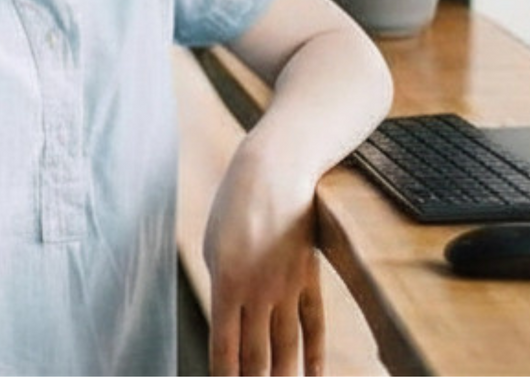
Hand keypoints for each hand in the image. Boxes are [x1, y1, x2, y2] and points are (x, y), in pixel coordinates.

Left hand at [202, 145, 324, 375]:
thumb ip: (223, 288)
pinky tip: (313, 376)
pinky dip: (314, 356)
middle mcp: (258, 292)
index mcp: (226, 284)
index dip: (224, 375)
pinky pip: (313, 327)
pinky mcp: (309, 280)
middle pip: (256, 356)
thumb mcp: (214, 246)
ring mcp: (287, 289)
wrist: (274, 173)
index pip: (225, 346)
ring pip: (286, 348)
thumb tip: (229, 325)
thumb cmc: (234, 208)